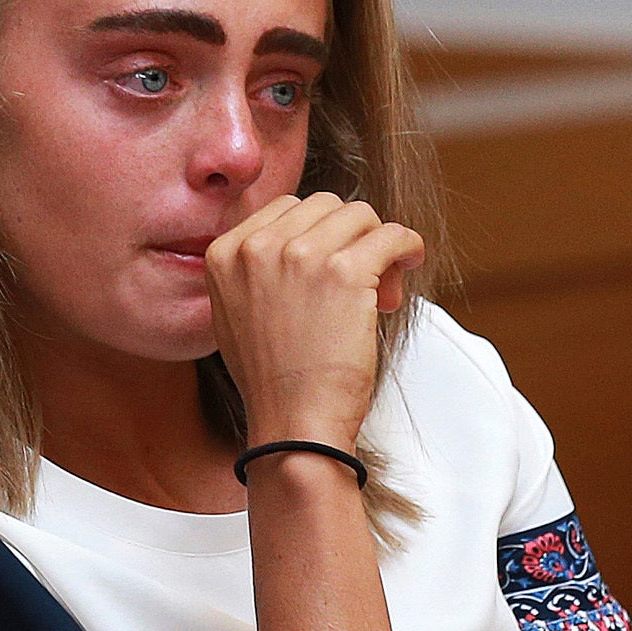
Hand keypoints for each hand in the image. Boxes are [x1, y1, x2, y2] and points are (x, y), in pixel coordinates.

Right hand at [204, 193, 424, 453]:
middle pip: (325, 205)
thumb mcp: (235, 312)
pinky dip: (407, 248)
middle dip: (348, 238)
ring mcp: (299, 255)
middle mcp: (256, 246)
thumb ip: (254, 268)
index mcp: (224, 253)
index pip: (286, 208)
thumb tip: (304, 233)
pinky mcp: (343, 271)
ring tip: (380, 291)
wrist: (293, 425)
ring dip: (377, 246)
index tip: (330, 271)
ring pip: (360, 215)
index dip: (318, 235)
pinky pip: (392, 234)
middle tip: (359, 284)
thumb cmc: (273, 379)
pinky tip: (407, 266)